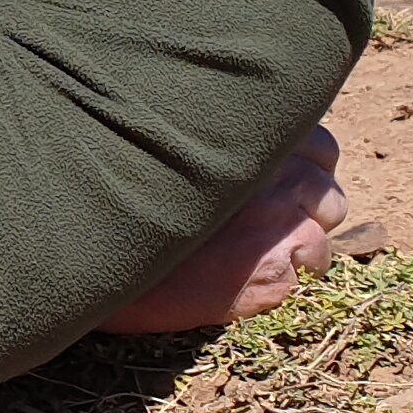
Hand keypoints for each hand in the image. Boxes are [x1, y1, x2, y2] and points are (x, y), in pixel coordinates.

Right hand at [98, 127, 349, 335]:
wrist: (85, 252)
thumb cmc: (112, 191)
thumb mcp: (161, 144)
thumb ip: (212, 141)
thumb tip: (239, 149)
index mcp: (255, 133)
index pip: (317, 144)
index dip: (298, 167)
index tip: (268, 182)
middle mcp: (280, 172)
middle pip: (328, 191)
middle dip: (306, 208)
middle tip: (262, 223)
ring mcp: (284, 224)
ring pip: (325, 234)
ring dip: (301, 243)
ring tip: (257, 253)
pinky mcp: (276, 274)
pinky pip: (303, 276)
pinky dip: (281, 279)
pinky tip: (238, 279)